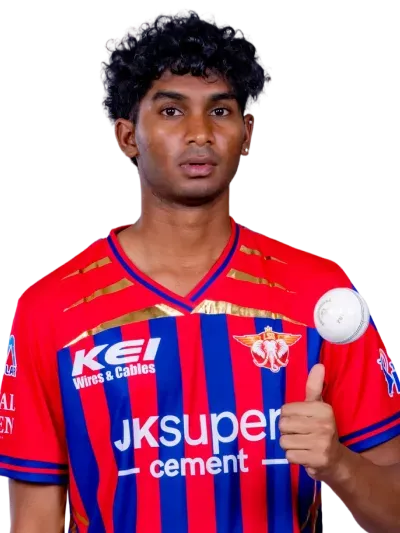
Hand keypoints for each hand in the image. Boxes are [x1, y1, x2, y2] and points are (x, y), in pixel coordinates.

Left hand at [279, 364, 343, 479]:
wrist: (336, 460)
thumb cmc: (321, 428)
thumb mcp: (318, 406)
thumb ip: (314, 386)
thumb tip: (319, 365)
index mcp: (323, 409)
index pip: (285, 409)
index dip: (288, 416)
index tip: (300, 421)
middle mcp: (324, 424)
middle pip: (282, 425)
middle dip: (287, 431)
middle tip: (300, 434)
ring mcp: (321, 443)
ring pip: (284, 441)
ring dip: (290, 445)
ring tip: (302, 444)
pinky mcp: (317, 460)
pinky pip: (289, 456)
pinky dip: (293, 457)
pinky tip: (304, 455)